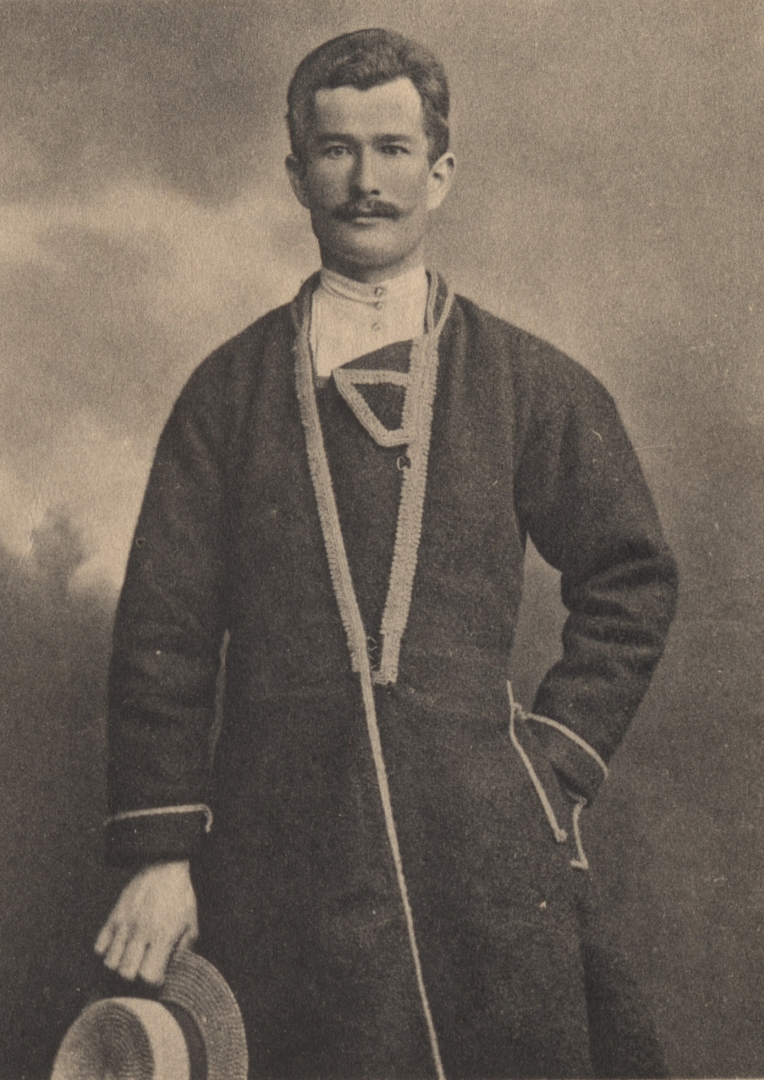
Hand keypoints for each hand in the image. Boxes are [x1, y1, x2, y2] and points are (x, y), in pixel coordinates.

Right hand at [95, 860, 197, 985]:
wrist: (164, 867)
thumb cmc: (181, 897)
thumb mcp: (191, 923)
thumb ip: (184, 950)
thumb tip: (174, 971)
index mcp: (163, 935)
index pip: (148, 975)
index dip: (153, 982)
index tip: (157, 976)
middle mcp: (141, 932)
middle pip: (125, 973)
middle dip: (134, 978)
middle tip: (142, 969)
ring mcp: (124, 924)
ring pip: (110, 962)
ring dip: (119, 966)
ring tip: (130, 959)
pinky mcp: (113, 916)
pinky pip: (99, 945)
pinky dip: (106, 952)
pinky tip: (119, 947)